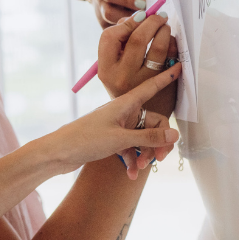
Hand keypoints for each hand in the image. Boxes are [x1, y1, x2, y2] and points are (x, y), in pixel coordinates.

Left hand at [52, 66, 180, 178]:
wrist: (57, 153)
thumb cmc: (84, 140)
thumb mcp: (120, 139)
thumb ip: (148, 137)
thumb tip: (175, 134)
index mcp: (125, 104)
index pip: (151, 87)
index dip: (166, 77)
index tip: (181, 66)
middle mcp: (123, 113)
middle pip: (153, 122)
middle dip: (158, 141)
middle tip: (159, 158)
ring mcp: (118, 126)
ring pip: (143, 137)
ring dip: (145, 153)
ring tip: (141, 167)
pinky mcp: (111, 139)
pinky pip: (130, 148)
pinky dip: (132, 160)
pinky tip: (130, 174)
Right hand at [98, 11, 178, 120]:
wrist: (139, 122)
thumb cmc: (125, 87)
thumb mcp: (113, 70)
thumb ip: (119, 45)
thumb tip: (136, 17)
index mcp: (105, 70)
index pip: (109, 37)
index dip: (125, 23)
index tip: (137, 18)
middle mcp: (122, 77)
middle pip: (137, 38)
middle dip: (150, 21)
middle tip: (158, 15)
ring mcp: (144, 82)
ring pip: (157, 47)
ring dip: (164, 30)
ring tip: (165, 26)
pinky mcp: (163, 86)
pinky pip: (172, 57)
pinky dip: (173, 44)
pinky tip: (172, 42)